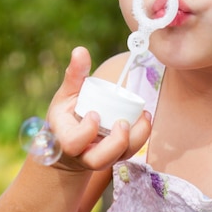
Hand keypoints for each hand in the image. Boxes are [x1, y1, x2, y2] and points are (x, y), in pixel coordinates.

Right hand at [46, 46, 151, 171]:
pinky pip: (129, 152)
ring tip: (143, 117)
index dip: (86, 132)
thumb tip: (80, 50)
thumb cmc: (66, 116)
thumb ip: (74, 75)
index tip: (94, 114)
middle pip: (98, 160)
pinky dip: (141, 136)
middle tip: (123, 123)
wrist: (69, 143)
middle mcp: (82, 154)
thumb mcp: (66, 95)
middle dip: (115, 143)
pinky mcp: (115, 157)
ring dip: (134, 140)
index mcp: (65, 139)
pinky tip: (145, 117)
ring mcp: (100, 158)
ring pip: (117, 159)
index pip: (73, 143)